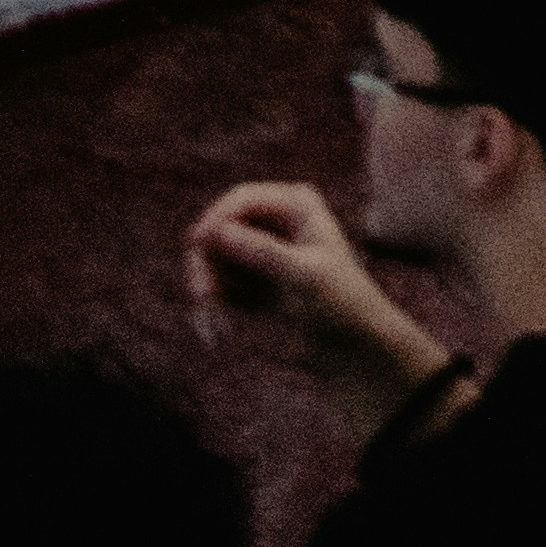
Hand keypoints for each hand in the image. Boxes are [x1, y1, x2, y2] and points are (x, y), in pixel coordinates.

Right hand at [188, 183, 438, 400]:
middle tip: (202, 297)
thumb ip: (262, 252)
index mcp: (295, 205)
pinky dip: (209, 304)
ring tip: (213, 322)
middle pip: (218, 228)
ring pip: (211, 259)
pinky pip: (214, 286)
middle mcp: (273, 223)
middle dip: (204, 259)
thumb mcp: (304, 274)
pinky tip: (216, 331)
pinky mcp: (247, 286)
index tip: (196, 247)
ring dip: (205, 286)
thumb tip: (220, 231)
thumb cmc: (339, 302)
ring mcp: (258, 254)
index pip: (241, 200)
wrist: (349, 346)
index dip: (214, 220)